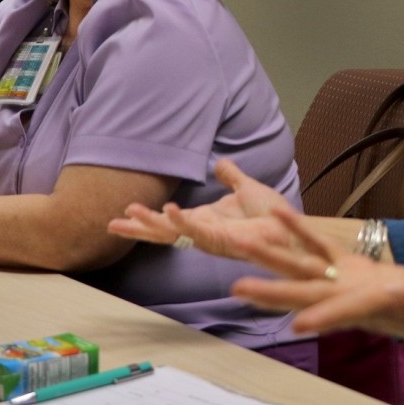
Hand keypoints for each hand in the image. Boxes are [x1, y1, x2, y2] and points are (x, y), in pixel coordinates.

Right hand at [108, 158, 296, 259]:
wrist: (293, 227)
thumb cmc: (272, 214)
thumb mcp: (246, 188)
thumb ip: (232, 178)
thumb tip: (221, 164)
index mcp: (205, 220)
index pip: (168, 220)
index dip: (147, 217)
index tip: (124, 211)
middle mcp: (202, 231)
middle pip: (162, 231)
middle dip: (138, 228)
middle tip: (110, 225)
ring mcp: (210, 237)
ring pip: (173, 232)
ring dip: (150, 223)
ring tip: (129, 214)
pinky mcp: (222, 240)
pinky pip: (197, 231)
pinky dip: (181, 222)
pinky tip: (168, 210)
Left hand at [232, 207, 403, 366]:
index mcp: (394, 304)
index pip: (358, 310)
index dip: (330, 314)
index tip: (298, 324)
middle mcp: (365, 299)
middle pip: (316, 295)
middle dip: (278, 291)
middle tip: (237, 287)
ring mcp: (357, 287)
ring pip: (309, 274)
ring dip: (275, 265)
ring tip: (237, 254)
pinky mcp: (357, 274)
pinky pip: (322, 253)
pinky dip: (299, 235)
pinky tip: (273, 217)